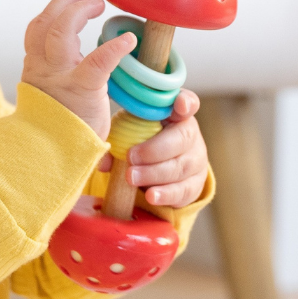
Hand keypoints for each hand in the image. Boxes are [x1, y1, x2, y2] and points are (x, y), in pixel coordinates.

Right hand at [22, 0, 136, 139]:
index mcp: (35, 67)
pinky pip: (97, 61)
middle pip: (46, 21)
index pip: (38, 28)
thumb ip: (58, 73)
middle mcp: (43, 67)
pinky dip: (113, 47)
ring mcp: (60, 77)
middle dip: (68, 1)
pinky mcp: (82, 90)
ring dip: (80, 10)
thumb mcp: (50, 94)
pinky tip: (128, 40)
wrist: (49, 157)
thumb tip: (77, 59)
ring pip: (60, 30)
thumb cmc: (58, 128)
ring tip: (98, 3)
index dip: (56, 8)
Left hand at [99, 89, 207, 207]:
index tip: (179, 106)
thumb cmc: (135, 139)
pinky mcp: (195, 183)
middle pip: (183, 138)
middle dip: (155, 149)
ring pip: (182, 166)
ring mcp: (196, 159)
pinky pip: (185, 190)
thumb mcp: (124, 129)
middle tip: (130, 157)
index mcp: (173, 113)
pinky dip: (166, 194)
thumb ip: (116, 133)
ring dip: (154, 173)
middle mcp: (189, 133)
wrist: (148, 168)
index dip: (186, 103)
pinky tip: (151, 196)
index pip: (187, 102)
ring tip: (131, 178)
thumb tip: (101, 153)